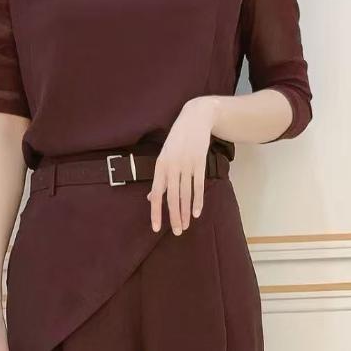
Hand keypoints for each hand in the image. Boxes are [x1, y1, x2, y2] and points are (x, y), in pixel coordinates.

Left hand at [146, 96, 218, 233]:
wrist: (195, 118)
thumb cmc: (177, 140)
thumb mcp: (164, 156)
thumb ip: (159, 178)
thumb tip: (151, 197)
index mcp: (160, 165)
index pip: (157, 193)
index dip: (156, 212)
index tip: (156, 228)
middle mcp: (172, 166)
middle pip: (172, 197)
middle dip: (174, 216)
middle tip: (177, 232)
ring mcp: (186, 164)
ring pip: (185, 194)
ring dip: (185, 212)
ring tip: (185, 226)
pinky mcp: (200, 162)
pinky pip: (198, 186)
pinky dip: (198, 200)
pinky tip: (196, 213)